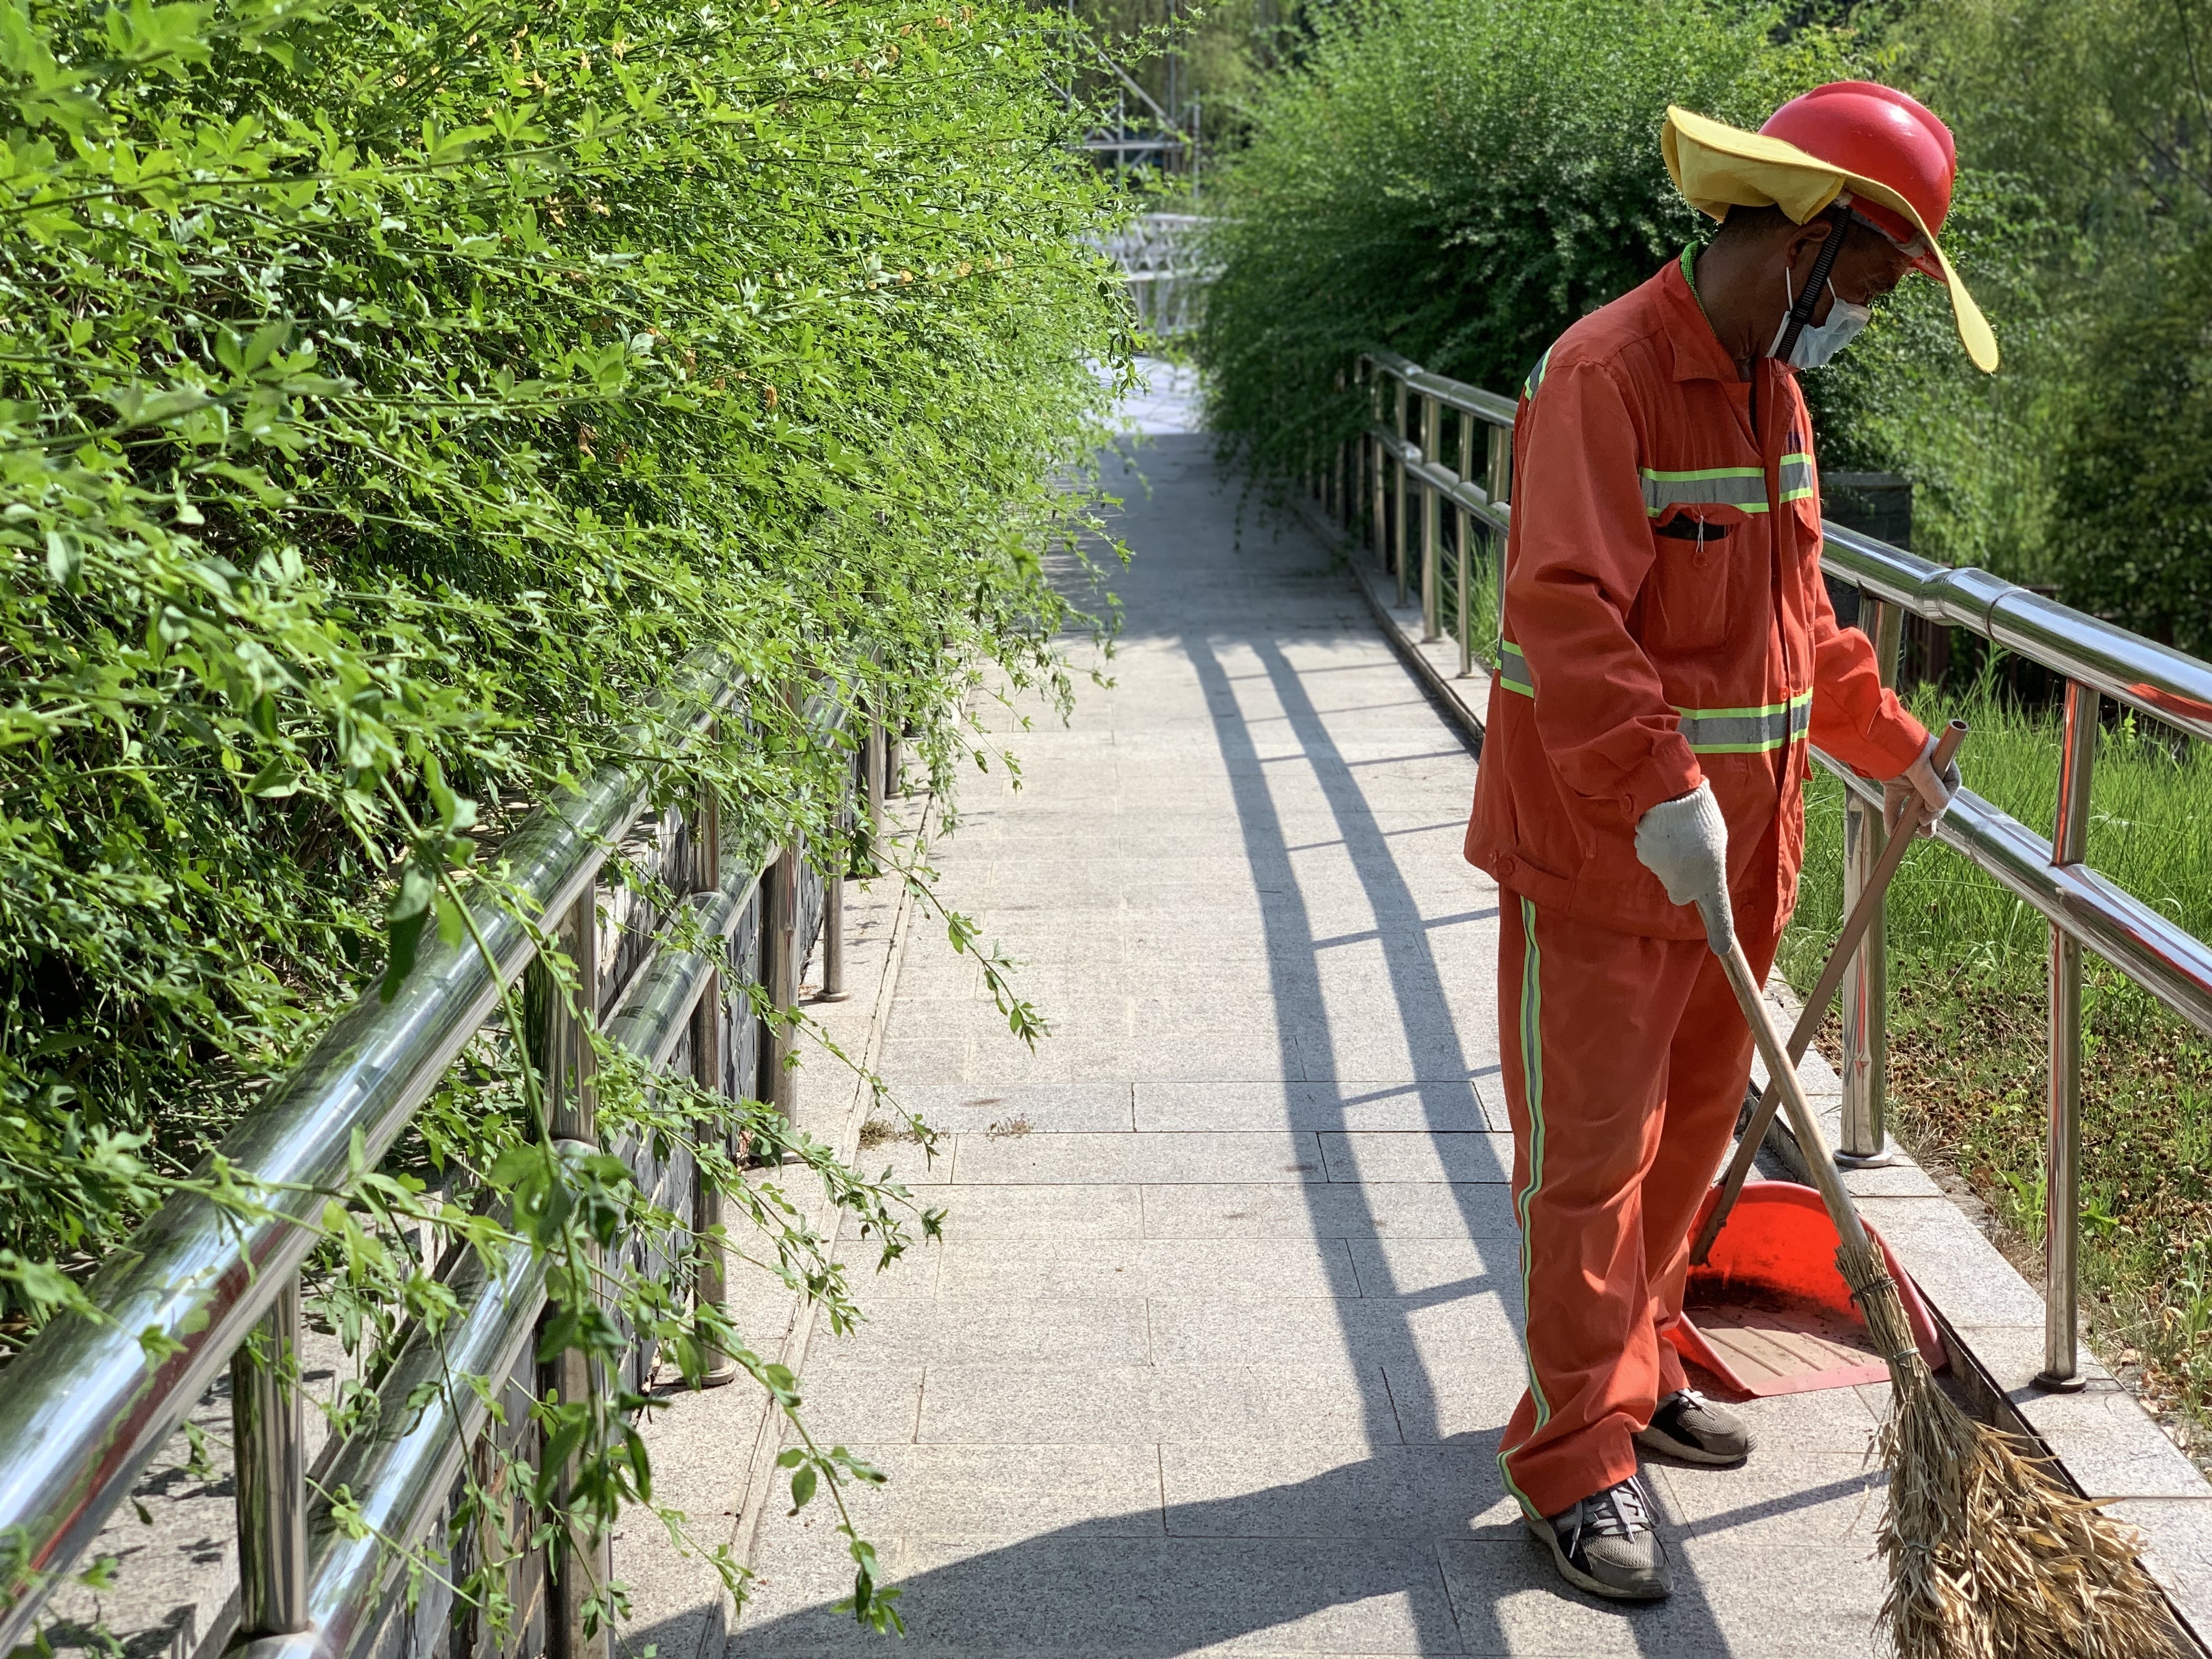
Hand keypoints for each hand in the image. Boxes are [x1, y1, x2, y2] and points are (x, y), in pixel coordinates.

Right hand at [1635, 781, 1733, 954]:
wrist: (1670, 799)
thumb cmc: (1701, 818)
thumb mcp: (1717, 842)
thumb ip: (1709, 866)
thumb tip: (1696, 880)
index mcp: (1708, 880)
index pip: (1716, 912)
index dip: (1719, 930)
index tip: (1722, 949)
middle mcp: (1683, 884)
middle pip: (1681, 889)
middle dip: (1684, 876)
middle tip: (1692, 850)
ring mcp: (1661, 871)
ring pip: (1665, 869)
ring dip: (1670, 856)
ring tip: (1678, 831)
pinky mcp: (1644, 856)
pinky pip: (1651, 853)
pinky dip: (1656, 845)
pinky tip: (1662, 828)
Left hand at [1883, 735, 1960, 837]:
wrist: (1871, 735)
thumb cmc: (1901, 745)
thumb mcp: (1919, 765)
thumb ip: (1930, 785)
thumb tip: (1941, 806)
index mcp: (1939, 761)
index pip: (1950, 785)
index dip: (1943, 800)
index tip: (1931, 810)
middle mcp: (1927, 771)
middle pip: (1934, 797)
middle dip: (1931, 814)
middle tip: (1925, 828)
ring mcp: (1910, 778)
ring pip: (1915, 803)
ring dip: (1916, 820)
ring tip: (1919, 835)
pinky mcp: (1893, 784)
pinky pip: (1895, 804)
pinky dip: (1893, 817)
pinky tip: (1892, 831)